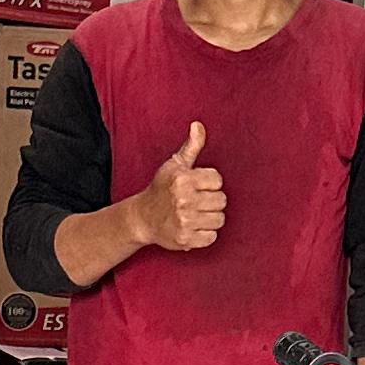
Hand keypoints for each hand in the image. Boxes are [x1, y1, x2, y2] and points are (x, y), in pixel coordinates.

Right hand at [133, 124, 225, 253]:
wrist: (143, 218)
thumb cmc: (162, 188)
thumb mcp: (174, 165)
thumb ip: (191, 146)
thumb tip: (198, 125)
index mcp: (182, 179)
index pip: (217, 180)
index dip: (210, 183)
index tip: (198, 186)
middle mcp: (183, 200)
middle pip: (221, 200)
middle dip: (211, 200)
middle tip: (197, 201)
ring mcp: (184, 221)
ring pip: (219, 219)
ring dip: (210, 218)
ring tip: (196, 214)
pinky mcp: (186, 239)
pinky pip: (212, 237)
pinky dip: (205, 234)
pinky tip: (194, 227)